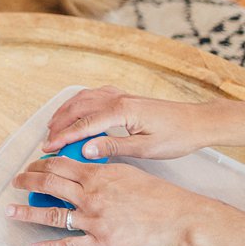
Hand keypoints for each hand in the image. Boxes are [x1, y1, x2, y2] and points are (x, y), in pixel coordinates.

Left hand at [4, 157, 213, 245]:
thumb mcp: (127, 170)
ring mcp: (94, 220)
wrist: (179, 217)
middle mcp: (91, 195)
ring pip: (53, 213)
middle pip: (49, 184)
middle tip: (14, 181)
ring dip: (28, 211)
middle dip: (27, 181)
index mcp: (97, 174)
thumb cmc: (158, 194)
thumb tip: (83, 164)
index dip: (40, 164)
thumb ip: (102, 167)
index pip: (60, 164)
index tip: (31, 166)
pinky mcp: (101, 243)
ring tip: (10, 210)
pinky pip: (69, 245)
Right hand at [41, 85, 209, 160]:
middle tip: (47, 140)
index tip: (49, 147)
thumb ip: (113, 147)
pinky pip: (94, 95)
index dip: (64, 136)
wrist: (198, 122)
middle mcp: (118, 99)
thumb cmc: (178, 136)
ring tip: (53, 126)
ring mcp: (121, 95)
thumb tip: (85, 150)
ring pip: (84, 98)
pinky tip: (75, 111)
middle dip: (59, 124)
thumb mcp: (146, 148)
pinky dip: (79, 103)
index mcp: (123, 111)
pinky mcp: (125, 97)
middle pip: (78, 108)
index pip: (84, 123)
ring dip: (66, 111)